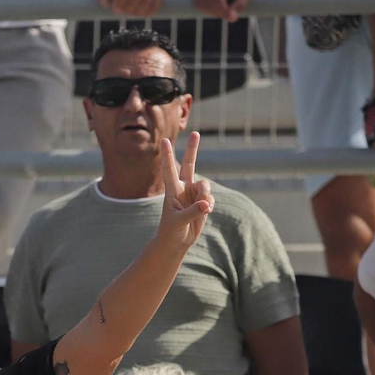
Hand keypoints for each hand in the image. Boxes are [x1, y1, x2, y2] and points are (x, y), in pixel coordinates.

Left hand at [157, 132, 212, 250]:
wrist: (177, 241)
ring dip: (205, 197)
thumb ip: (193, 212)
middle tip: (196, 133)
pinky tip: (204, 213)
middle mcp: (183, 188)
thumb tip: (207, 204)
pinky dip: (209, 205)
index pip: (169, 170)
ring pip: (205, 186)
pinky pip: (211, 198)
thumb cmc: (171, 231)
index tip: (164, 140)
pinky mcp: (203, 200)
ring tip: (201, 209)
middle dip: (193, 149)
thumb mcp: (178, 222)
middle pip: (189, 164)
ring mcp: (194, 193)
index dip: (167, 155)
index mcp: (172, 190)